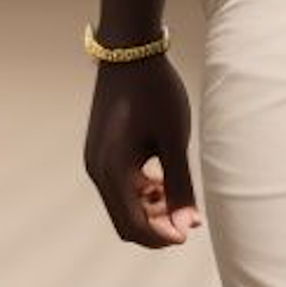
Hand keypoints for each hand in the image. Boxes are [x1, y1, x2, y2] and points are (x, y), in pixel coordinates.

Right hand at [83, 56, 204, 246]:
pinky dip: (141, 191)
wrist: (130, 50)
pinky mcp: (101, 150)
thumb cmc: (156, 91)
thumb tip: (188, 225)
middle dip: (156, 226)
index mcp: (111, 171)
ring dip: (150, 209)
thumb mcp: (173, 138)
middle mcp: (96, 170)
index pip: (132, 226)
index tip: (189, 231)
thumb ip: (179, 184)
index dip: (162, 237)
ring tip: (180, 196)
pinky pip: (120, 184)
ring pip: (123, 203)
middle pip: (125, 220)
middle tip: (189, 218)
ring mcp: (96, 160)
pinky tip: (164, 179)